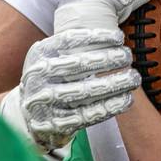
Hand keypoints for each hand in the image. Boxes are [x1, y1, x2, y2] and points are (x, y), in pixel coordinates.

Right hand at [8, 27, 140, 152]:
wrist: (26, 117)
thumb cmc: (49, 81)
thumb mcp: (50, 59)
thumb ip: (72, 48)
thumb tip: (114, 36)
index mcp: (38, 55)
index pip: (68, 40)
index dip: (96, 37)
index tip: (119, 37)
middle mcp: (38, 77)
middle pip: (78, 64)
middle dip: (108, 59)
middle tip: (128, 56)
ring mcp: (45, 102)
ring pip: (85, 90)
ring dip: (114, 83)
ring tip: (134, 77)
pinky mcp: (55, 124)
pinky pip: (87, 115)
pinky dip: (110, 107)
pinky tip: (126, 99)